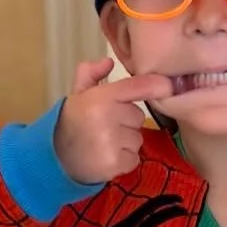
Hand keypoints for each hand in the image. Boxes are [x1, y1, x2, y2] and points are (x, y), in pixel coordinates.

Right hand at [52, 61, 173, 184]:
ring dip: (126, 142)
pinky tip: (107, 156)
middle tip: (105, 126)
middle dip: (126, 122)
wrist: (58, 158)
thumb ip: (90, 74)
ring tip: (105, 143)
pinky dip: (124, 159)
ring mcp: (111, 142)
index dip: (154, 86)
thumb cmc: (73, 123)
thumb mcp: (77, 94)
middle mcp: (106, 118)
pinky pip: (134, 158)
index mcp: (99, 98)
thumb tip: (108, 62)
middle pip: (138, 116)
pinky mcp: (115, 164)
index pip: (134, 87)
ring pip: (137, 138)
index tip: (168, 85)